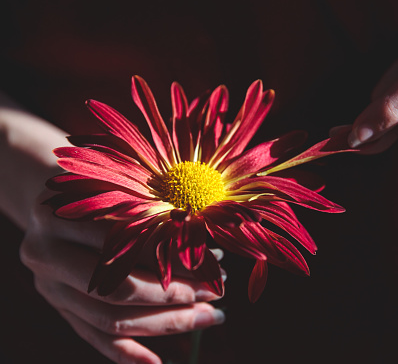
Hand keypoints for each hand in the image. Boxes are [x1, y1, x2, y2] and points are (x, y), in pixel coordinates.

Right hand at [20, 192, 224, 363]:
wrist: (50, 201)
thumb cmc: (94, 185)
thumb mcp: (118, 185)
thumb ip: (151, 213)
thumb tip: (208, 252)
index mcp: (60, 217)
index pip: (126, 247)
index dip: (172, 259)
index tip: (214, 262)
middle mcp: (47, 255)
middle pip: (119, 290)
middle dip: (176, 296)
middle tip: (217, 291)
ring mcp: (50, 287)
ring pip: (111, 321)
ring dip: (167, 324)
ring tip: (209, 315)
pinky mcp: (59, 307)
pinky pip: (93, 337)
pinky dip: (127, 354)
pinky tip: (157, 363)